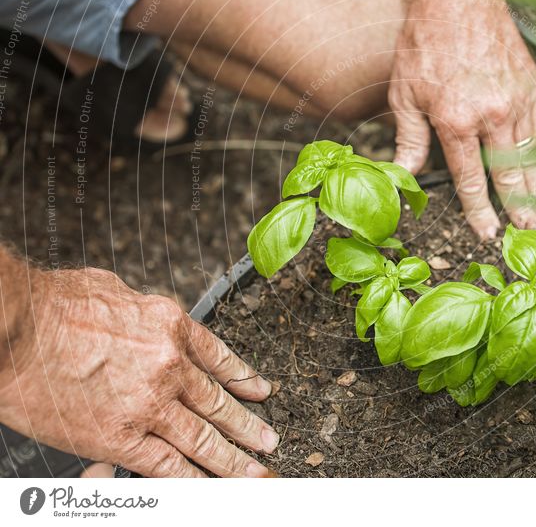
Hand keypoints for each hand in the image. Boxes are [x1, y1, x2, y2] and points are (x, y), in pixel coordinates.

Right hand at [0, 267, 278, 477]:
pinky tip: (210, 486)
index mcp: (171, 326)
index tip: (259, 391)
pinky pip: (167, 465)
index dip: (243, 378)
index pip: (219, 358)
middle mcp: (170, 365)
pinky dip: (193, 479)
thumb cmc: (55, 304)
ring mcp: (150, 404)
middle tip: (268, 439)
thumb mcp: (116, 291)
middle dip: (247, 424)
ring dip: (233, 457)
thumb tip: (148, 322)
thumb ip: (142, 313)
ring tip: (256, 468)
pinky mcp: (121, 437)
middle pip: (217, 401)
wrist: (17, 329)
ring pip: (202, 438)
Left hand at [389, 0, 535, 238]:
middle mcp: (491, 114)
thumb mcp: (404, 93)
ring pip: (532, 156)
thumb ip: (409, 140)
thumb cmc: (423, 41)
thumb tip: (402, 177)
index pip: (471, 179)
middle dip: (519, 210)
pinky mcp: (530, 84)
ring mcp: (516, 99)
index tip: (488, 233)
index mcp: (456, 121)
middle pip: (509, 174)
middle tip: (530, 237)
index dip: (479, 211)